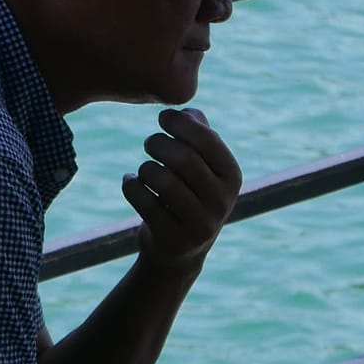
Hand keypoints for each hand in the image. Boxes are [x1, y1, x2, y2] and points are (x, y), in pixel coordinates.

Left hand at [123, 108, 241, 274]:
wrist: (179, 252)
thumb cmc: (188, 195)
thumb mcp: (202, 166)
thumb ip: (198, 134)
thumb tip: (187, 111)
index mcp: (233, 176)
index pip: (207, 140)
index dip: (180, 123)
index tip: (163, 117)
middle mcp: (222, 201)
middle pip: (183, 158)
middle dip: (158, 143)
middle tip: (150, 143)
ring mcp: (200, 224)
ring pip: (162, 180)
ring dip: (145, 167)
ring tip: (144, 170)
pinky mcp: (174, 239)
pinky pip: (143, 201)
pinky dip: (130, 185)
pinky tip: (130, 183)